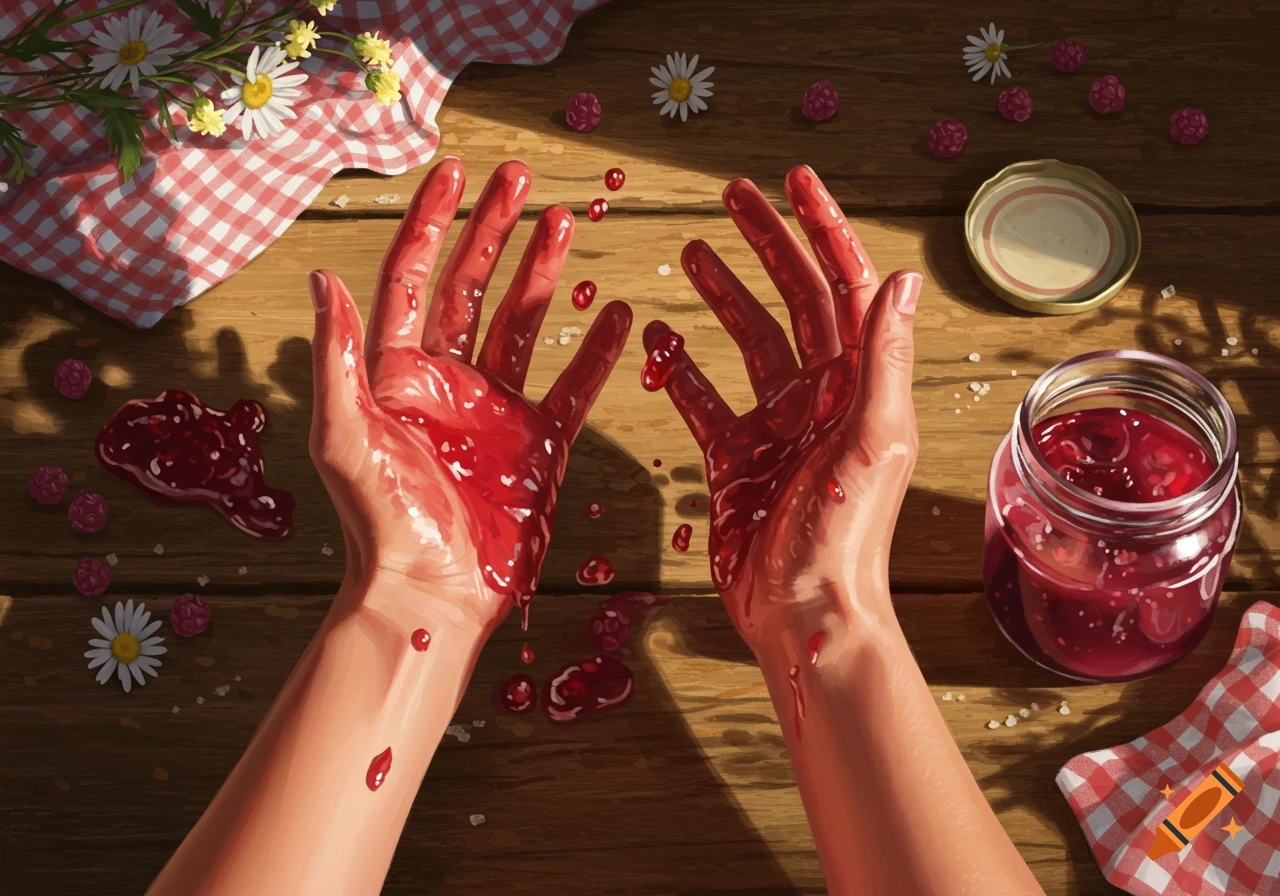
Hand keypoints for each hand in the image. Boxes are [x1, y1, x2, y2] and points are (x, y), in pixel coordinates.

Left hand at [309, 158, 631, 632]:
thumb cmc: (380, 524)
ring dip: (543, 273)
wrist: (430, 596)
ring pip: (525, 324)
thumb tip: (323, 275)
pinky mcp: (540, 446)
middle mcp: (449, 383)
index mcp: (398, 375)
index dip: (431, 222)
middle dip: (494, 229)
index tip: (452, 172)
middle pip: (473, 286)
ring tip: (564, 221)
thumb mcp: (345, 436)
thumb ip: (337, 358)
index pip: (414, 279)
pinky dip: (598, 352)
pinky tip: (618, 316)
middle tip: (521, 177)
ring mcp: (497, 412)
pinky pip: (573, 387)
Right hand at [646, 165, 920, 645]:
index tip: (794, 181)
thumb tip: (902, 276)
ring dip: (722, 295)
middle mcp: (821, 396)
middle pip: (793, 299)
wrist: (803, 613)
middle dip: (766, 244)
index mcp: (859, 383)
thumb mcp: (872, 439)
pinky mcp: (735, 460)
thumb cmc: (844, 536)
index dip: (823, 229)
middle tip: (732, 196)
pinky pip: (703, 400)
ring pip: (746, 341)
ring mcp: (776, 426)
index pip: (844, 286)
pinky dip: (680, 369)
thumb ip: (884, 358)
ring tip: (693, 251)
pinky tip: (656, 337)